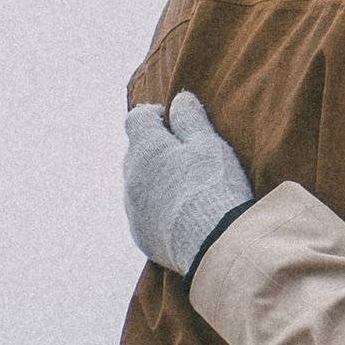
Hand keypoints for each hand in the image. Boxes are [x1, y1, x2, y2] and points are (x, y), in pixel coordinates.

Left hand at [124, 92, 256, 278]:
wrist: (213, 244)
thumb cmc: (214, 187)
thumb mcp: (208, 144)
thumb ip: (191, 119)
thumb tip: (179, 99)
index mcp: (146, 149)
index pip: (136, 119)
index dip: (153, 115)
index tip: (173, 120)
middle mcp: (131, 177)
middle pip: (136, 152)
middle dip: (156, 148)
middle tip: (186, 154)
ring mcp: (133, 208)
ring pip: (138, 183)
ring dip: (155, 179)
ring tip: (187, 187)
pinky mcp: (140, 234)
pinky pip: (144, 212)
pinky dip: (158, 207)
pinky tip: (183, 213)